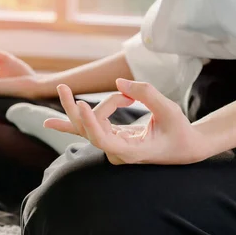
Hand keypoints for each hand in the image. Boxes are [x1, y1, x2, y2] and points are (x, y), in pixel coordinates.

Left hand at [44, 79, 209, 164]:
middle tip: (63, 87)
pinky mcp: (112, 139)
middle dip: (78, 109)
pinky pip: (89, 130)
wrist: (186, 148)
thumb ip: (146, 94)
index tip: (81, 103)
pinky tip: (50, 122)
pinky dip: (73, 121)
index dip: (90, 123)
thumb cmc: (180, 131)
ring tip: (62, 89)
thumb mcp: (169, 110)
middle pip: (89, 131)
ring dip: (78, 108)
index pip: (102, 140)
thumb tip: (119, 82)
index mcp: (131, 152)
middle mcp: (117, 153)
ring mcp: (113, 147)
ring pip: (87, 127)